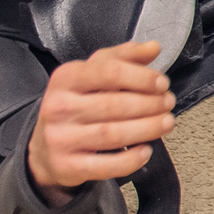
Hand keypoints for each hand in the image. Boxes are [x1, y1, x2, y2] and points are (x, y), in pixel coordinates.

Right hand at [27, 45, 174, 200]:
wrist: (45, 146)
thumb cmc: (77, 103)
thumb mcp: (94, 73)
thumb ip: (124, 57)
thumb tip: (153, 47)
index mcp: (66, 78)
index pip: (109, 71)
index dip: (142, 77)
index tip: (162, 83)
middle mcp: (58, 107)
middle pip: (114, 104)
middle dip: (150, 104)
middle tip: (168, 103)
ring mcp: (60, 138)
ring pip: (112, 134)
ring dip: (147, 129)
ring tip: (166, 123)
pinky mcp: (67, 165)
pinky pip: (104, 166)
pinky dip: (130, 160)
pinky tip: (145, 150)